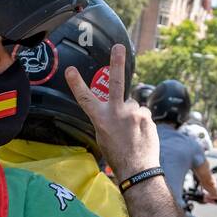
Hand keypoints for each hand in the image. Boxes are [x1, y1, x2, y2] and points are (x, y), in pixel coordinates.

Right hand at [65, 43, 158, 182]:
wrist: (138, 170)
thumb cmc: (117, 156)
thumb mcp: (103, 137)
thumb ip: (107, 118)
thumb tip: (118, 108)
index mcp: (100, 119)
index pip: (85, 99)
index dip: (76, 84)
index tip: (70, 70)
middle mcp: (116, 112)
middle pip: (115, 82)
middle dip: (116, 62)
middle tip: (118, 46)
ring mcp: (133, 113)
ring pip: (132, 105)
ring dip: (132, 115)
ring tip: (132, 133)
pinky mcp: (147, 116)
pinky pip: (143, 114)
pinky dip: (141, 121)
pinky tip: (140, 134)